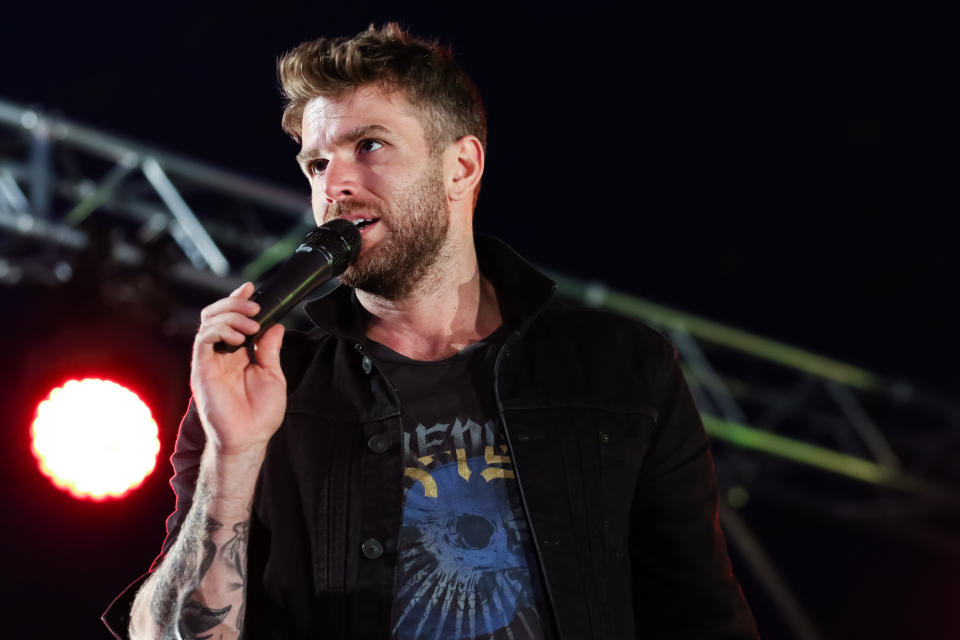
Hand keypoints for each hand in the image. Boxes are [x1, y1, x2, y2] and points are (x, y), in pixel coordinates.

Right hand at [191, 282, 286, 455]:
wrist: (248, 439)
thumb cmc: (261, 414)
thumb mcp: (273, 374)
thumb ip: (270, 348)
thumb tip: (276, 324)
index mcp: (238, 353)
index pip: (232, 318)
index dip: (239, 300)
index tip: (251, 288)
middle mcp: (221, 353)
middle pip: (216, 314)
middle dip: (235, 303)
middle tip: (255, 307)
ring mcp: (209, 360)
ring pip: (208, 321)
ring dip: (230, 315)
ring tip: (251, 324)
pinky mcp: (201, 369)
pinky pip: (203, 339)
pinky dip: (220, 330)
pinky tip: (238, 338)